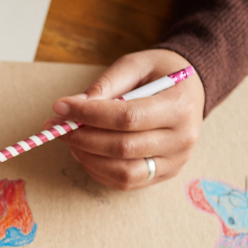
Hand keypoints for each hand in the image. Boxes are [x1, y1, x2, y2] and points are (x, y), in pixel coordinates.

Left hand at [46, 48, 204, 189]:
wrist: (190, 90)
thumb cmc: (160, 74)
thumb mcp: (136, 64)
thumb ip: (107, 83)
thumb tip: (75, 105)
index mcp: (179, 106)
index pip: (127, 117)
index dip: (89, 115)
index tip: (61, 107)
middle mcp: (182, 138)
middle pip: (122, 148)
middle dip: (82, 137)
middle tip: (57, 126)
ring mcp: (174, 161)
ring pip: (123, 172)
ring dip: (88, 158)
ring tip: (71, 140)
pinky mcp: (164, 174)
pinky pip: (125, 182)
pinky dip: (98, 171)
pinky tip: (85, 153)